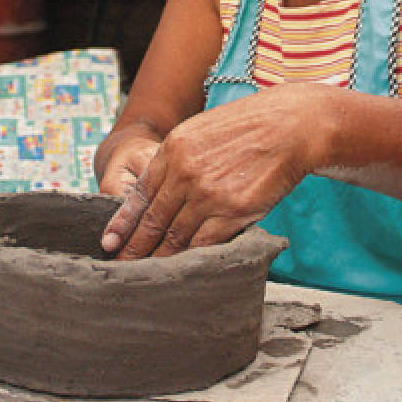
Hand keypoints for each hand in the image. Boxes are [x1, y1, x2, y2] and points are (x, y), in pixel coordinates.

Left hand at [101, 85, 322, 258]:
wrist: (290, 127)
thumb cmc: (249, 127)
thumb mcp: (202, 131)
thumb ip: (177, 158)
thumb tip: (159, 191)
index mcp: (173, 150)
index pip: (139, 194)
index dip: (123, 222)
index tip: (111, 241)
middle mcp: (185, 173)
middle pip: (153, 220)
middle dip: (134, 248)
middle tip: (122, 267)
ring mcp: (208, 194)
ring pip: (175, 237)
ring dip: (159, 259)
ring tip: (148, 275)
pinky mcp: (233, 212)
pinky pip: (204, 243)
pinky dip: (191, 258)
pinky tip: (183, 268)